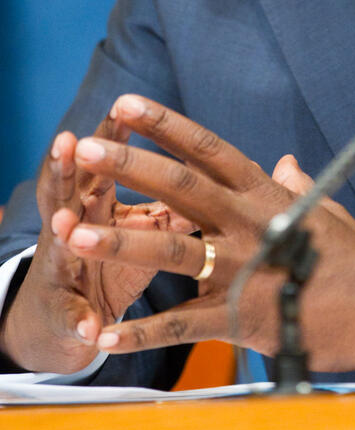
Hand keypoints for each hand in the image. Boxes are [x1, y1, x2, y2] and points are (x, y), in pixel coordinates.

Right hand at [0, 109, 193, 373]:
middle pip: (68, 191)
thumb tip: (219, 170)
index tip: (123, 104)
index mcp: (95, 200)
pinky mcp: (64, 313)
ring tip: (66, 225)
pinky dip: (80, 319)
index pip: (105, 160)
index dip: (112, 134)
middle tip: (68, 141)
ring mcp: (63, 268)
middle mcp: (72, 226)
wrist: (71, 317)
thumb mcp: (142, 223)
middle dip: (68, 168)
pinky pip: (72, 316)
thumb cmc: (114, 256)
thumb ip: (173, 196)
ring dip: (64, 235)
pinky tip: (91, 326)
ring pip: (60, 247)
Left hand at [60, 95, 354, 371]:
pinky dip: (140, 334)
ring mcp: (242, 270)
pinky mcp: (239, 319)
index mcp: (265, 193)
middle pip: (180, 187)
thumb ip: (295, 183)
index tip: (126, 104)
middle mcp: (248, 223)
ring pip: (170, 249)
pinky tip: (104, 335)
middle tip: (87, 149)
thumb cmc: (354, 257)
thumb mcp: (324, 207)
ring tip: (74, 232)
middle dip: (130, 166)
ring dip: (118, 241)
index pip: (207, 149)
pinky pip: (180, 326)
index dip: (165, 124)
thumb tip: (282, 162)